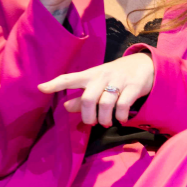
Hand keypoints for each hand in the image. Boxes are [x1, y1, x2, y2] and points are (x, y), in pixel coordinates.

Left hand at [38, 52, 154, 126]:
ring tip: (106, 122)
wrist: (144, 64)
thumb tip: (66, 107)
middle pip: (88, 98)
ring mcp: (118, 81)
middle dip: (88, 116)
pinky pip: (122, 106)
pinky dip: (120, 117)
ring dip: (104, 119)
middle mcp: (102, 76)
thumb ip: (82, 96)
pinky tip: (120, 119)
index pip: (70, 78)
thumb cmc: (115, 76)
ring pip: (105, 104)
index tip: (41, 88)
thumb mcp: (98, 83)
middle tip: (92, 123)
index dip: (55, 84)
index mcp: (90, 75)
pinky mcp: (133, 87)